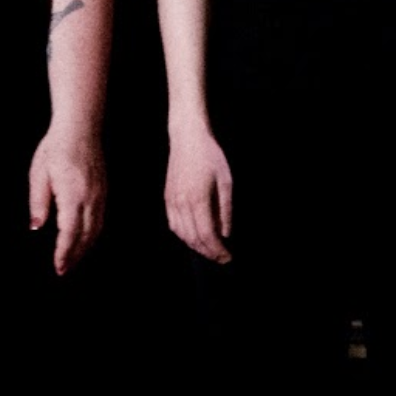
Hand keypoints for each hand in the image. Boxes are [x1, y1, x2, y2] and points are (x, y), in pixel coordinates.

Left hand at [29, 125, 104, 275]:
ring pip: (97, 229)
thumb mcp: (38, 174)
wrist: (80, 127)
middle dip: (75, 256)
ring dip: (86, 247)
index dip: (64, 253)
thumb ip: (38, 203)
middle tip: (64, 270)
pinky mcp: (104, 190)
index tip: (58, 267)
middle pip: (86, 236)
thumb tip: (36, 227)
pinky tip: (85, 238)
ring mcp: (100, 194)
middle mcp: (90, 198)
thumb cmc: (56, 147)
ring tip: (73, 259)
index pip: (70, 233)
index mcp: (73, 195)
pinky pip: (101, 219)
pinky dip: (94, 234)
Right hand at [165, 125, 233, 263]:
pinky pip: (173, 224)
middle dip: (208, 252)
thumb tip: (225, 234)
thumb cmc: (210, 156)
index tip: (228, 257)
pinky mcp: (167, 197)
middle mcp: (181, 203)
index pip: (207, 235)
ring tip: (209, 249)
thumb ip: (225, 210)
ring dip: (195, 246)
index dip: (217, 250)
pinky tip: (194, 236)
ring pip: (181, 234)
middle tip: (221, 258)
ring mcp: (172, 201)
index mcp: (198, 199)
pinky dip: (183, 235)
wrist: (187, 137)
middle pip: (193, 239)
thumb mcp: (226, 181)